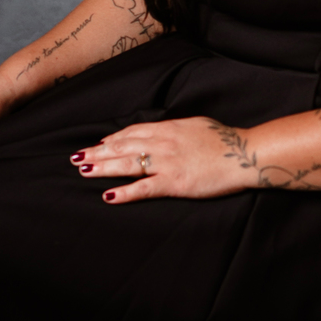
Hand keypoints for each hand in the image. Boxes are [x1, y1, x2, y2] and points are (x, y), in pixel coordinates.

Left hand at [72, 117, 253, 203]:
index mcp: (167, 128)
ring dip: (102, 168)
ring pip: (126, 165)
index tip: (99, 144)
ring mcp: (166, 163)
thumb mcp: (196, 124)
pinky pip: (143, 188)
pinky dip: (124, 192)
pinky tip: (108, 196)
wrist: (243, 153)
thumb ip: (176, 128)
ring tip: (84, 170)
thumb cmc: (224, 139)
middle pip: (122, 147)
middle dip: (97, 152)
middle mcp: (162, 143)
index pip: (132, 132)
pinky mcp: (174, 183)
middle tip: (77, 157)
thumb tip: (164, 130)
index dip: (112, 139)